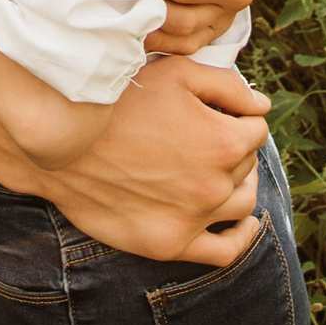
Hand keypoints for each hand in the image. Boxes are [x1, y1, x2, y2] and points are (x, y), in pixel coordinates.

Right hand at [22, 57, 269, 264]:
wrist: (63, 144)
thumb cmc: (119, 101)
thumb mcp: (178, 73)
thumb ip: (229, 86)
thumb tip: (263, 106)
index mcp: (224, 141)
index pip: (256, 128)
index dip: (237, 115)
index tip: (215, 112)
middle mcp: (215, 185)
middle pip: (246, 164)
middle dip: (233, 146)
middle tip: (202, 136)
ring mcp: (192, 219)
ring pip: (241, 204)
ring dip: (238, 184)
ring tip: (221, 172)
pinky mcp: (169, 244)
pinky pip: (223, 251)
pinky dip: (239, 237)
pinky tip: (241, 225)